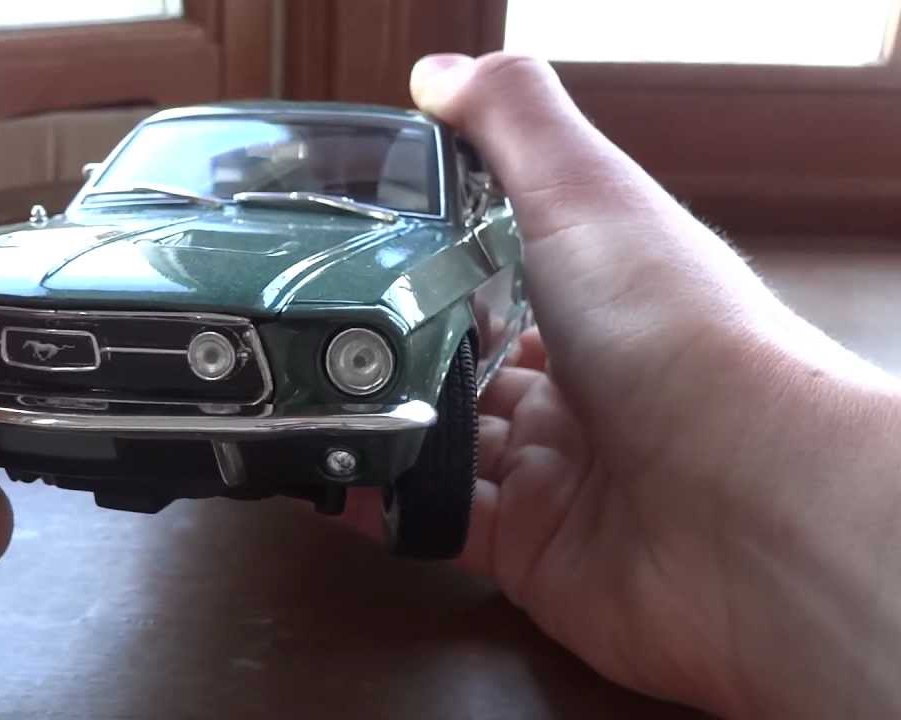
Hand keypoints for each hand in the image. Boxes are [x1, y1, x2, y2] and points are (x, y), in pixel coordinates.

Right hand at [344, 54, 900, 717]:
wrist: (744, 500)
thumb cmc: (675, 333)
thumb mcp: (587, 192)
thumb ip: (512, 121)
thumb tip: (439, 72)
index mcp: (594, 298)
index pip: (497, 278)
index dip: (428, 265)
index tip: (354, 253)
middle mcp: (577, 386)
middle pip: (460, 367)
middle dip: (390, 354)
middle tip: (310, 336)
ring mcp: (552, 472)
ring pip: (440, 445)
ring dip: (378, 427)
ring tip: (304, 403)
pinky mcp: (530, 551)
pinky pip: (439, 523)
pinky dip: (387, 504)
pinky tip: (332, 477)